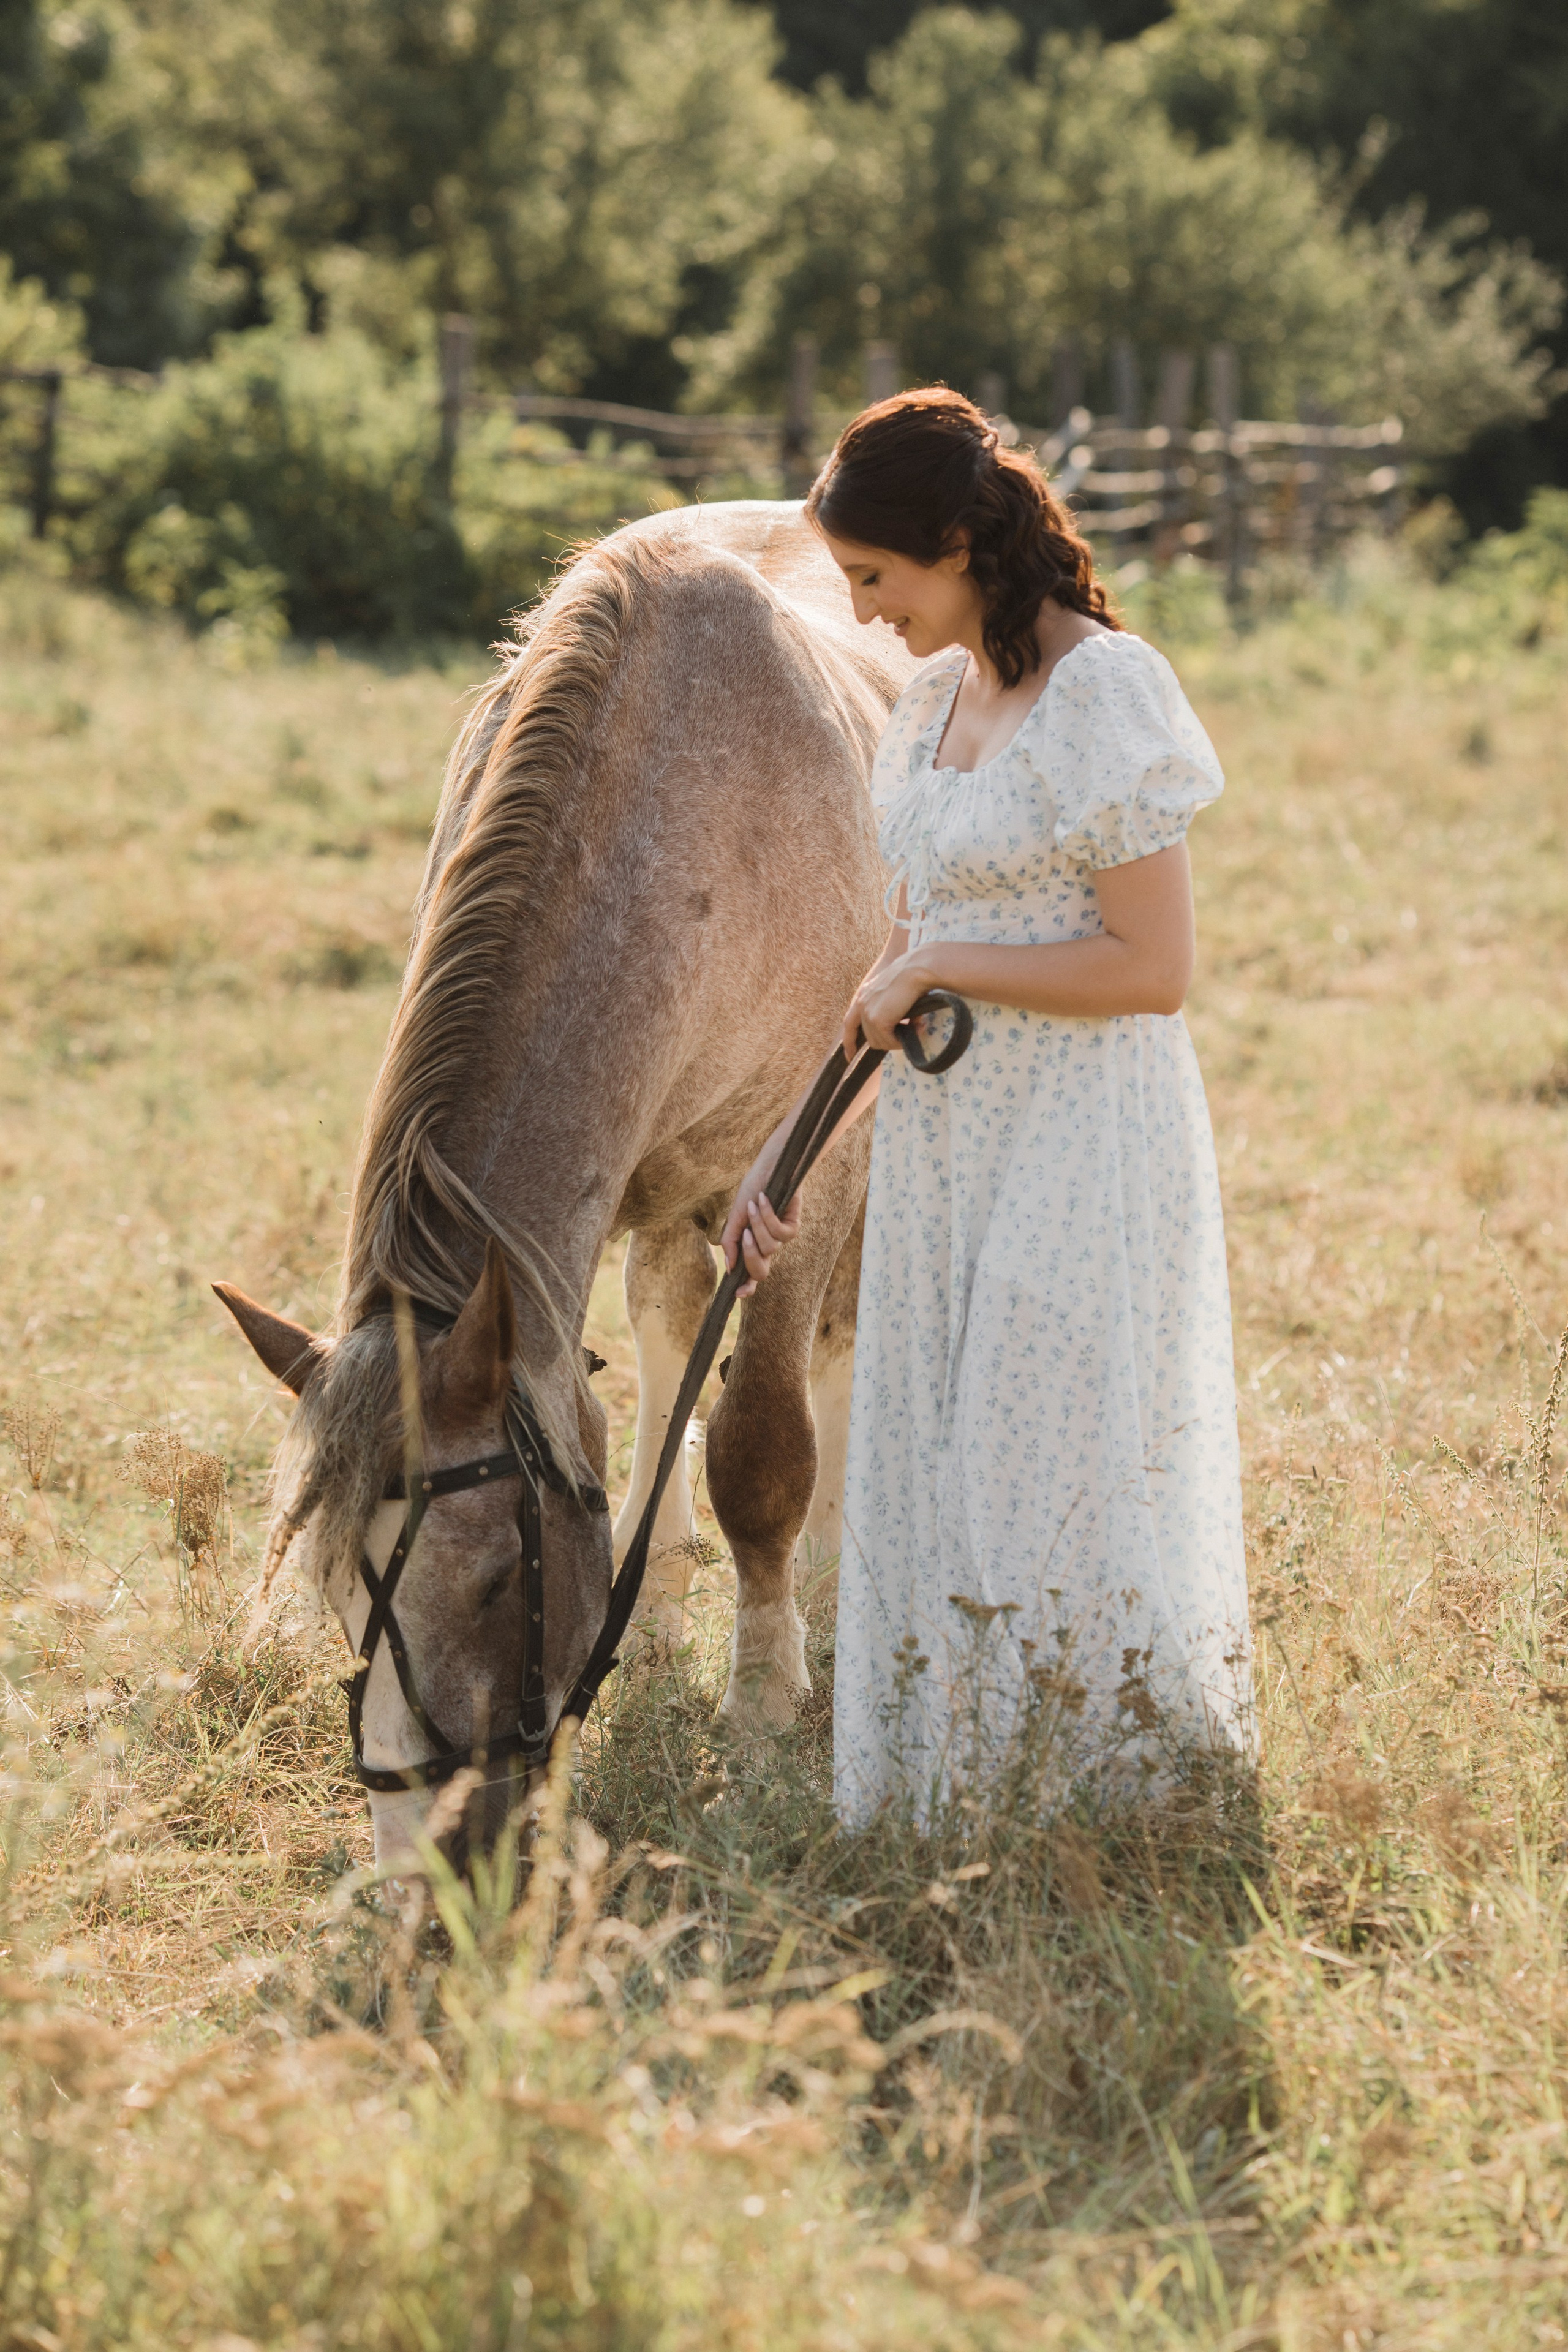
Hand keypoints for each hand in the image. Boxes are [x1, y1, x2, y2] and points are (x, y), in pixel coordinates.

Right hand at [720, 1148, 802, 1297]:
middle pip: (762, 1272)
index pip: (751, 1274)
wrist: (770, 1168)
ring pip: (770, 1249)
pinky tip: (765, 1200)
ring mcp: (781, 1238)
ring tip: (754, 1205)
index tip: (737, 1294)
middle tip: (744, 1236)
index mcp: (752, 1246)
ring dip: (758, 1226)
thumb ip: (730, 1242)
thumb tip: (729, 1268)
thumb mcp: (735, 1217)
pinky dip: (769, 1217)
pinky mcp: (794, 1226)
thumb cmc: (752, 1191)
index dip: (746, 1288)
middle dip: (751, 1256)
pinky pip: (781, 1234)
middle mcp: (767, 1246)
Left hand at [841, 951, 931, 1057]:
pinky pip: (889, 1042)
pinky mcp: (877, 1020)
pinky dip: (903, 1040)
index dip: (849, 1041)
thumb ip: (892, 1011)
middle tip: (911, 1033)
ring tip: (917, 1028)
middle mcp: (861, 1003)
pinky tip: (917, 1028)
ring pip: (880, 1042)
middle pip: (870, 1038)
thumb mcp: (896, 995)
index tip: (850, 1055)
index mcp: (863, 995)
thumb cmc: (914, 978)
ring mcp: (867, 1012)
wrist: (918, 970)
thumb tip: (903, 1031)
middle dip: (889, 1041)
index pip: (850, 1023)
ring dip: (898, 1040)